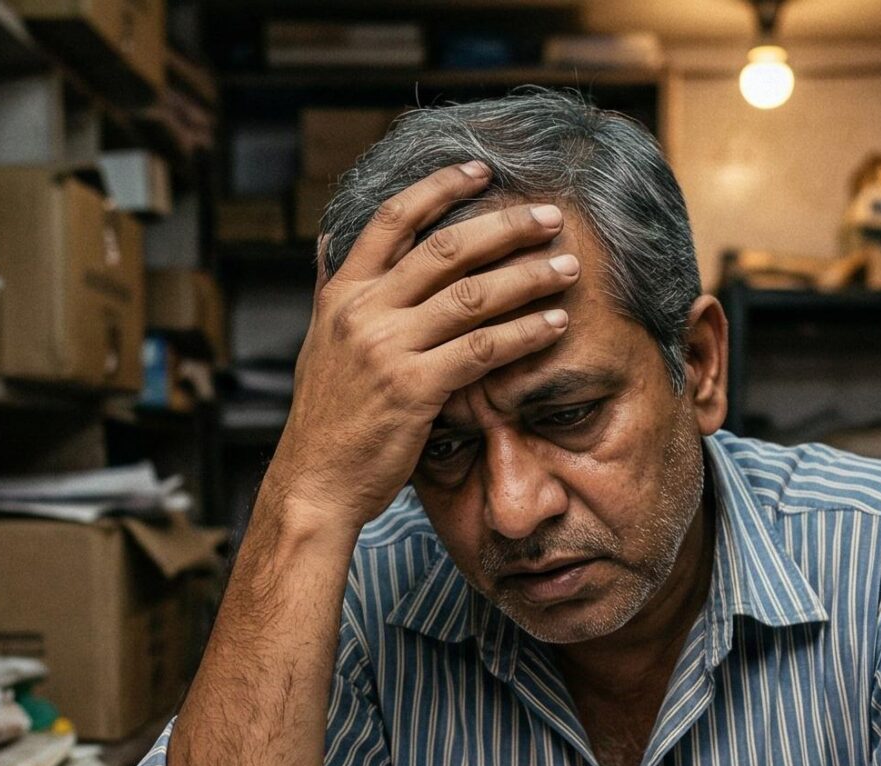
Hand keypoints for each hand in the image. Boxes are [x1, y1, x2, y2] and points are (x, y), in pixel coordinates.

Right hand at [266, 161, 580, 533]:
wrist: (314, 481)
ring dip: (527, 276)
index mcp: (342, 293)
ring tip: (567, 266)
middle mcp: (363, 311)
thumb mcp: (318, 342)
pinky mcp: (413, 389)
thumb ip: (329, 287)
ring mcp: (387, 348)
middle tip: (549, 217)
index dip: (438, 187)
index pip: (393, 220)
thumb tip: (329, 238)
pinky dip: (524, 333)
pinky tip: (555, 324)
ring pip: (472, 295)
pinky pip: (481, 349)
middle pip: (445, 249)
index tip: (480, 170)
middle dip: (504, 227)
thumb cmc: (326, 416)